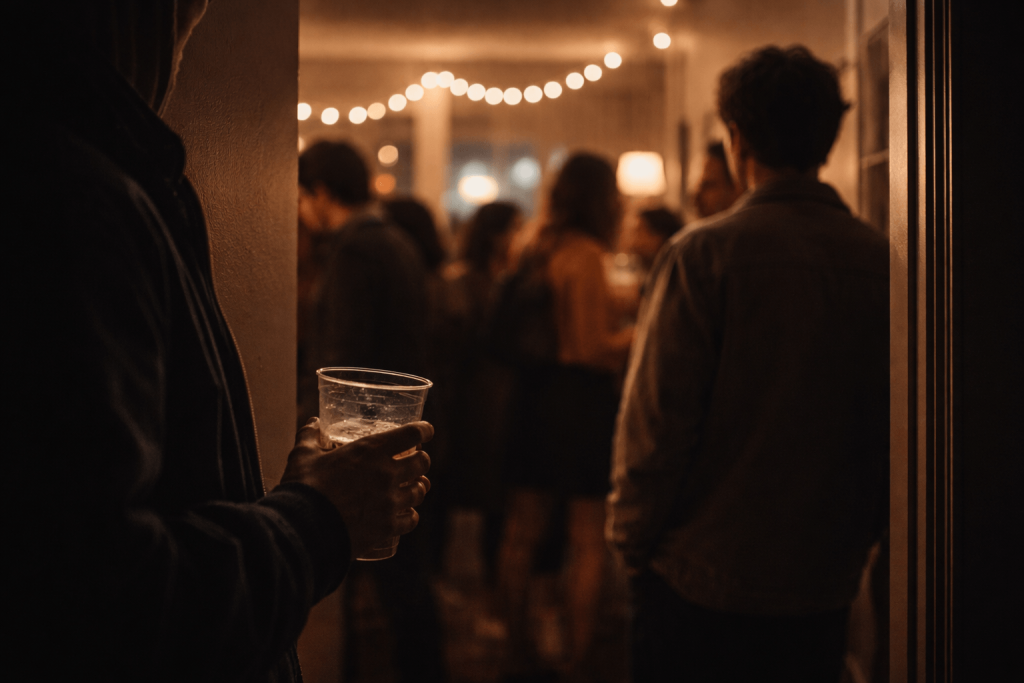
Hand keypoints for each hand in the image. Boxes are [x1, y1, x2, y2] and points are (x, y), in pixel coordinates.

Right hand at [281, 417, 432, 558]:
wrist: (304, 529)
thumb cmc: (303, 488)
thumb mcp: (302, 455)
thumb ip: (310, 436)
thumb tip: (313, 423)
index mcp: (371, 450)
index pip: (412, 433)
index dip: (424, 430)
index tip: (426, 431)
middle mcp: (387, 474)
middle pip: (422, 462)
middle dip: (421, 460)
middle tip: (414, 462)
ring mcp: (390, 502)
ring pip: (420, 491)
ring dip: (417, 487)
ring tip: (411, 488)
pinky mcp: (388, 527)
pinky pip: (412, 519)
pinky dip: (410, 515)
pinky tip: (404, 515)